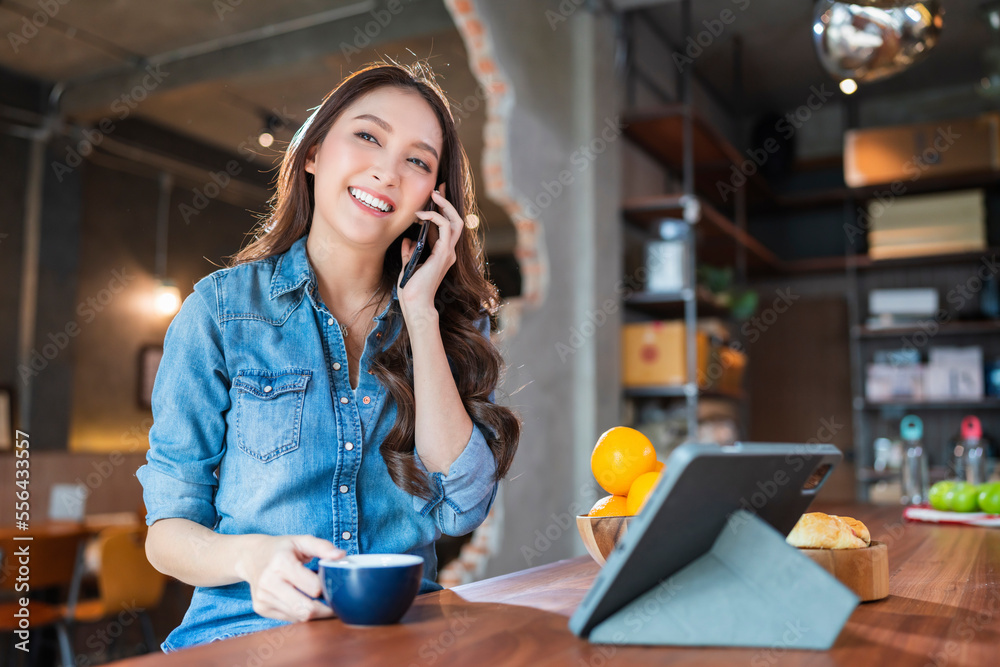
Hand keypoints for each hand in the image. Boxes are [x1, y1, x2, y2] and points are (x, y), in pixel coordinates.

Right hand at [235, 534, 344, 622]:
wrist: (250, 556)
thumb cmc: (281, 548)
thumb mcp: (301, 540)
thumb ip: (323, 547)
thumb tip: (341, 556)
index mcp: (281, 563)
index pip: (313, 587)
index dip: (327, 586)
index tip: (332, 583)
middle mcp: (269, 582)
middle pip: (307, 609)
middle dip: (325, 609)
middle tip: (334, 602)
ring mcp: (263, 598)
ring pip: (299, 617)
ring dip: (314, 612)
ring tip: (320, 600)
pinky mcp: (260, 608)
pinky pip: (289, 619)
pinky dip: (301, 613)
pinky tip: (303, 601)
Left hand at [397, 183, 463, 322]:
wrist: (414, 303)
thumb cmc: (411, 288)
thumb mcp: (409, 263)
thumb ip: (410, 251)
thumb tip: (408, 239)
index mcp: (442, 253)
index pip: (447, 227)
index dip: (443, 210)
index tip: (435, 195)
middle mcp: (449, 251)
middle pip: (456, 220)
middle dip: (448, 203)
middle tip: (438, 189)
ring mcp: (448, 252)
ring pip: (455, 221)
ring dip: (445, 206)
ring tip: (434, 195)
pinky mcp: (443, 253)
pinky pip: (445, 228)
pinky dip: (435, 217)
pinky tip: (422, 214)